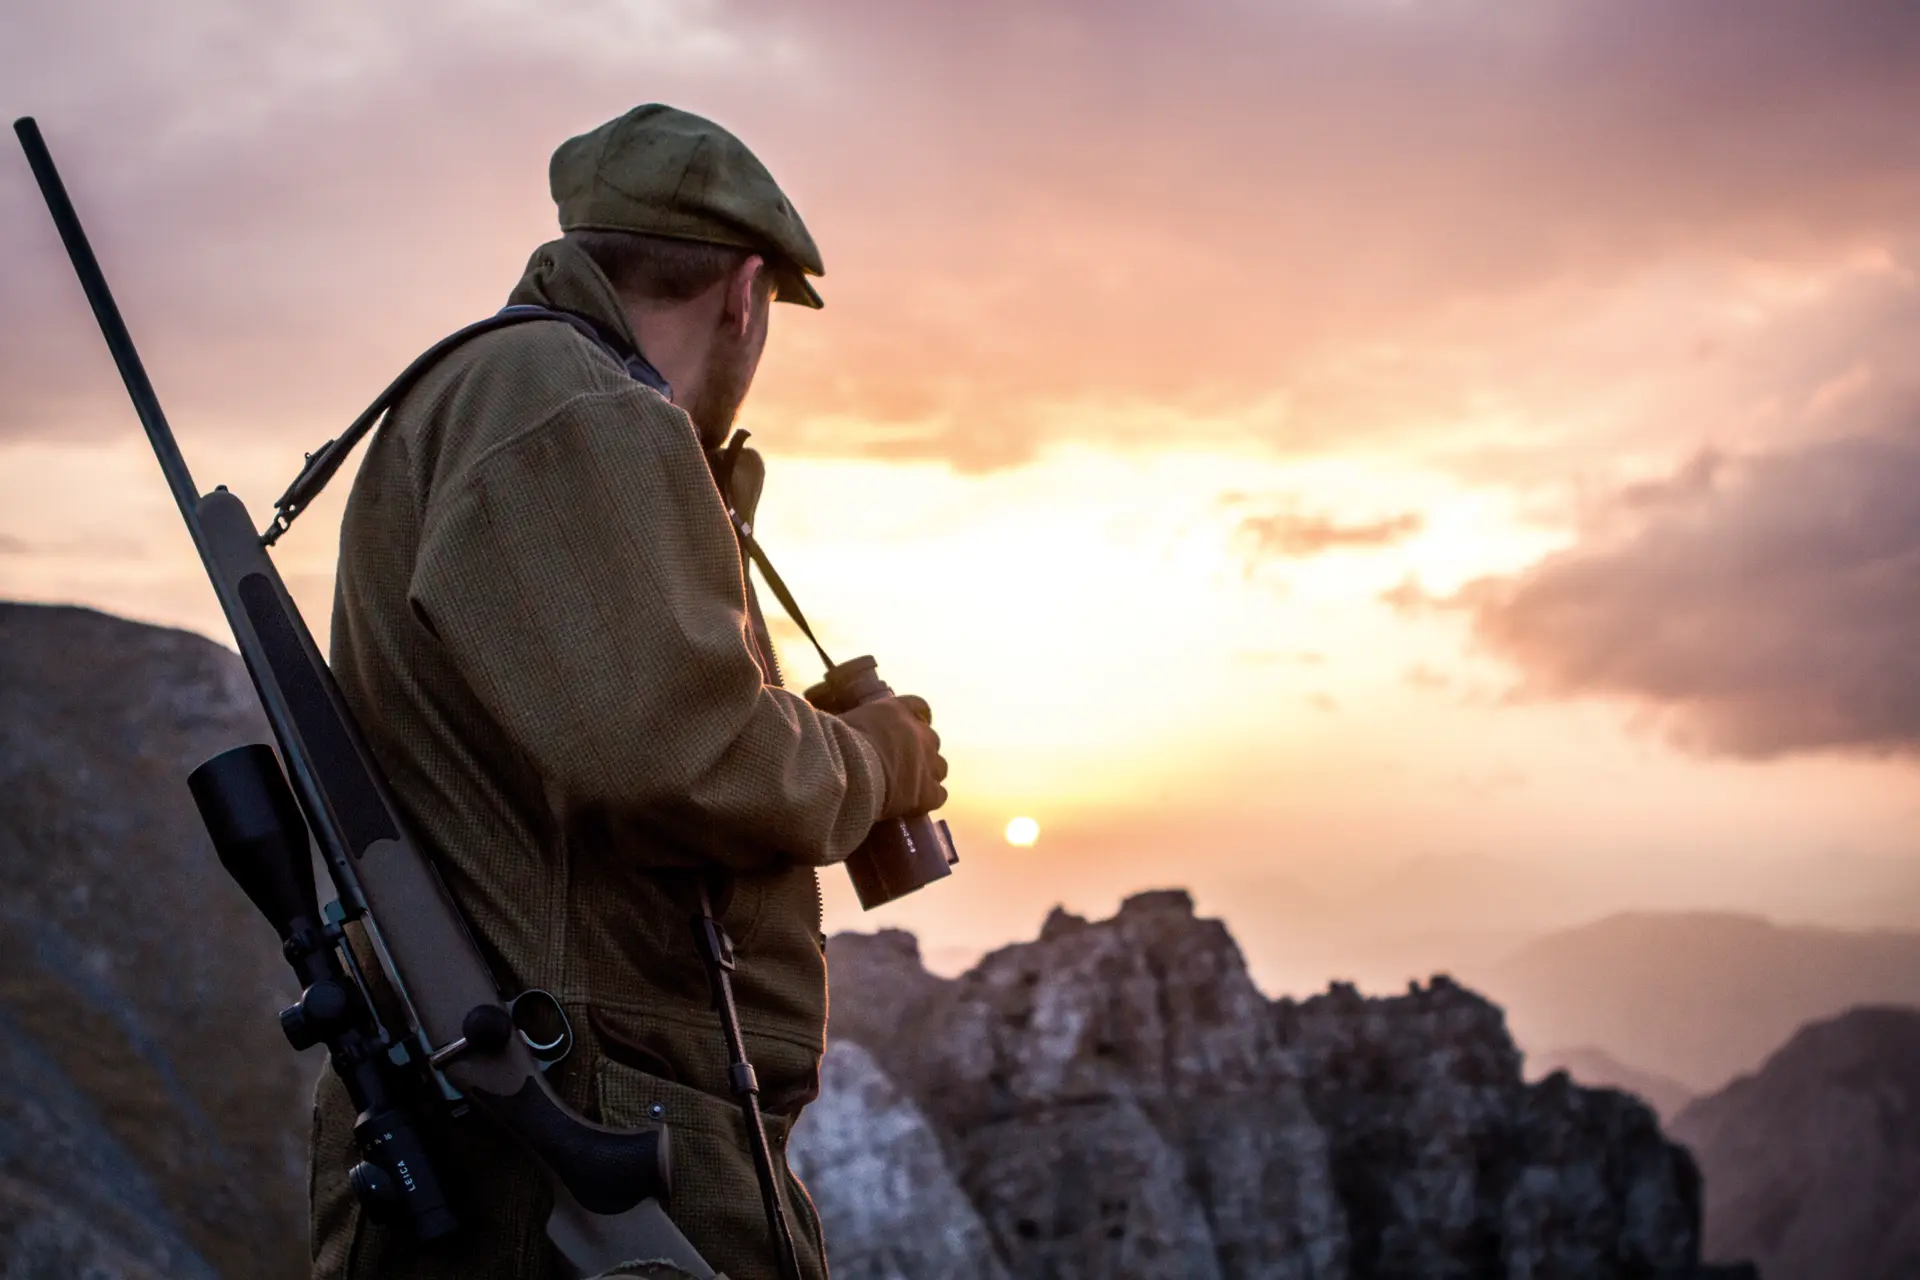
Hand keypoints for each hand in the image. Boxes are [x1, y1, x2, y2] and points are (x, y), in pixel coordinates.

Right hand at [841, 695, 947, 818]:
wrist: (849, 772)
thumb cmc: (837, 743)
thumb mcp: (844, 721)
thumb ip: (853, 722)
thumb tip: (836, 726)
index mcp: (898, 711)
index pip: (919, 706)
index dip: (916, 718)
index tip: (909, 728)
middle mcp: (920, 733)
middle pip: (931, 740)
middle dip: (920, 751)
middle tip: (901, 765)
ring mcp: (928, 763)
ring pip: (939, 768)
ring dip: (927, 775)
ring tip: (908, 787)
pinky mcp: (928, 792)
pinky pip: (939, 795)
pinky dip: (929, 799)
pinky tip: (913, 806)